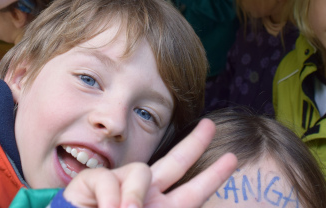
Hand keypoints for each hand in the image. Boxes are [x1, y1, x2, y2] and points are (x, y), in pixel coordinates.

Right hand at [63, 119, 236, 207]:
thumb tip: (137, 204)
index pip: (192, 193)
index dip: (212, 176)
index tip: (233, 158)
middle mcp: (142, 195)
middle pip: (175, 162)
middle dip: (195, 143)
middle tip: (211, 126)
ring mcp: (119, 186)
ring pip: (142, 172)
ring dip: (136, 196)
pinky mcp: (93, 182)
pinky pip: (110, 180)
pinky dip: (111, 199)